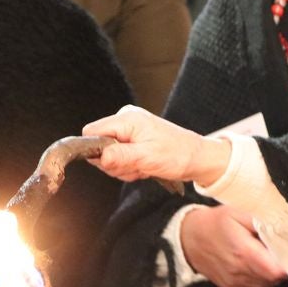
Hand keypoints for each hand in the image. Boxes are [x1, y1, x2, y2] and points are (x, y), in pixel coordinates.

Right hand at [83, 105, 230, 185]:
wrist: (197, 158)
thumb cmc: (177, 154)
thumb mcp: (147, 157)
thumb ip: (120, 156)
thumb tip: (98, 157)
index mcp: (127, 118)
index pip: (90, 133)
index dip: (97, 151)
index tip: (116, 161)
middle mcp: (126, 120)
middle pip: (98, 147)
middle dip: (114, 163)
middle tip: (136, 165)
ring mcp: (129, 130)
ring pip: (108, 156)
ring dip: (124, 167)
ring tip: (143, 166)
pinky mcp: (133, 140)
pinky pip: (119, 158)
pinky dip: (129, 167)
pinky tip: (144, 166)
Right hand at [180, 205, 287, 286]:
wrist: (188, 239)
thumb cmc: (215, 222)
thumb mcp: (237, 213)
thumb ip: (260, 222)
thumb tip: (280, 231)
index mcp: (243, 252)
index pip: (275, 269)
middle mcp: (239, 271)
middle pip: (273, 279)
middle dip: (284, 268)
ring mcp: (234, 283)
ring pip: (265, 285)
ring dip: (273, 274)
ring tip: (274, 257)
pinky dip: (262, 279)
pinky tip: (259, 264)